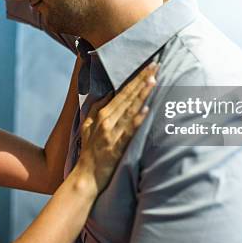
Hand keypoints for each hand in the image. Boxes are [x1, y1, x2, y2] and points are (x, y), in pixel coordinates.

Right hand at [75, 62, 157, 193]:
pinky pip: (129, 131)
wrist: (86, 177)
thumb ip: (97, 108)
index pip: (122, 92)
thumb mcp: (87, 126)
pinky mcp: (117, 147)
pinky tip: (146, 110)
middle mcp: (107, 121)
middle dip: (142, 80)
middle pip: (128, 96)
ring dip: (142, 94)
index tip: (148, 67)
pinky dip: (137, 120)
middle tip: (155, 65)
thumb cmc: (89, 151)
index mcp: (102, 114)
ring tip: (153, 80)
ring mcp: (112, 134)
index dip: (136, 78)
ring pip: (130, 110)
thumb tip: (108, 92)